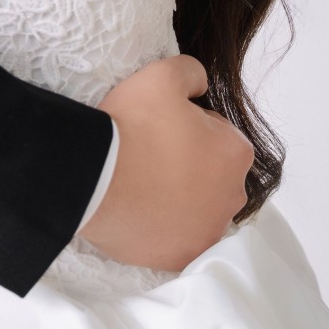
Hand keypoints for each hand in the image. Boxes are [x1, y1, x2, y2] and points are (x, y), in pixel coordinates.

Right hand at [78, 55, 252, 270]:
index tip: (162, 128)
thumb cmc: (132, 125)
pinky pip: (177, 238)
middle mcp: (231, 197)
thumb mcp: (163, 74)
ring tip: (141, 184)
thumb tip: (201, 84)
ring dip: (179, 198)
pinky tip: (140, 209)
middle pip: (213, 175)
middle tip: (150, 155)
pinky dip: (164, 227)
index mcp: (235, 153)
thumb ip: (192, 72)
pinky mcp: (180, 257)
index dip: (190, 127)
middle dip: (190, 166)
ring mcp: (206, 231)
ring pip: (197, 209)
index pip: (219, 136)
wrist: (92, 175)